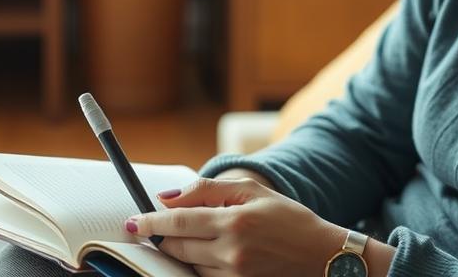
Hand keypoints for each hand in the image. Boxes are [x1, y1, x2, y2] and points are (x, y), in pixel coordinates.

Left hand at [126, 177, 345, 276]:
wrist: (325, 257)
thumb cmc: (290, 220)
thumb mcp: (253, 192)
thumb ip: (208, 189)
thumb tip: (166, 198)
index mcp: (235, 221)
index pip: (178, 222)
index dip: (150, 222)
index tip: (132, 222)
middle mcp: (232, 252)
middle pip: (177, 248)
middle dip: (162, 239)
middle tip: (155, 230)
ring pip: (189, 267)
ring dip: (183, 254)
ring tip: (196, 242)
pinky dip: (200, 269)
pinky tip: (210, 257)